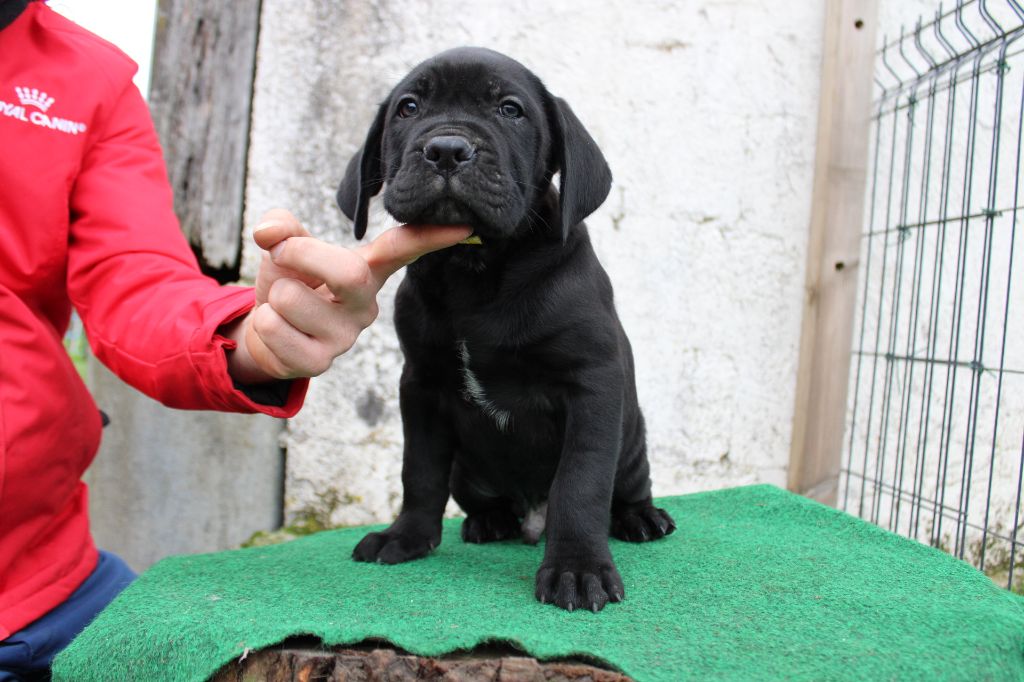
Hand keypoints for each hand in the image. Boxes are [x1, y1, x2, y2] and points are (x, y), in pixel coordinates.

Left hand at [225, 209, 470, 382]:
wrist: (265, 332)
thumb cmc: (289, 284)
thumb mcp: (284, 247)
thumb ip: (282, 228)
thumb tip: (269, 232)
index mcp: (366, 270)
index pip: (402, 249)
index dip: (430, 237)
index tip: (463, 225)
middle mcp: (365, 304)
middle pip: (350, 272)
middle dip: (301, 254)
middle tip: (280, 254)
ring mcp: (345, 336)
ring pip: (291, 297)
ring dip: (273, 294)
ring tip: (284, 305)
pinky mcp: (321, 363)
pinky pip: (275, 328)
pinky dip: (264, 323)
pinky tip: (280, 330)